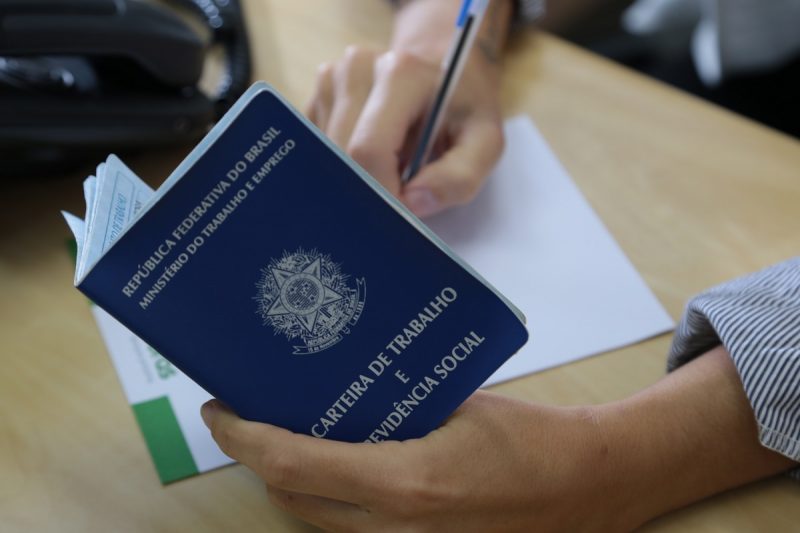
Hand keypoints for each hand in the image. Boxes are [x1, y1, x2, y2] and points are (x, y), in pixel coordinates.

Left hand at [202, 347, 796, 531]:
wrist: (587, 488)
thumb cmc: (529, 438)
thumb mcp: (458, 404)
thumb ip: (396, 406)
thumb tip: (345, 391)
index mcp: (404, 482)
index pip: (292, 464)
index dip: (244, 439)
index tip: (218, 410)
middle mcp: (395, 529)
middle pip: (292, 499)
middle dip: (258, 458)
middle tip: (249, 414)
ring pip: (315, 521)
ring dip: (289, 481)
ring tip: (283, 433)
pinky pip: (349, 531)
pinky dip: (326, 501)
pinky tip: (333, 465)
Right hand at [305, 0, 511, 217]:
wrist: (443, 69)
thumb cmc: (464, 108)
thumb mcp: (485, 142)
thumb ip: (459, 177)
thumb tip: (413, 203)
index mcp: (401, 73)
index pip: (369, 150)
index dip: (381, 193)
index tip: (400, 216)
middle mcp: (358, 68)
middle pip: (342, 155)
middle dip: (367, 189)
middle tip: (396, 203)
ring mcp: (332, 78)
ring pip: (325, 156)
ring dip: (355, 177)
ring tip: (392, 170)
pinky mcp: (318, 95)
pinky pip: (319, 150)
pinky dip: (344, 166)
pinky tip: (372, 158)